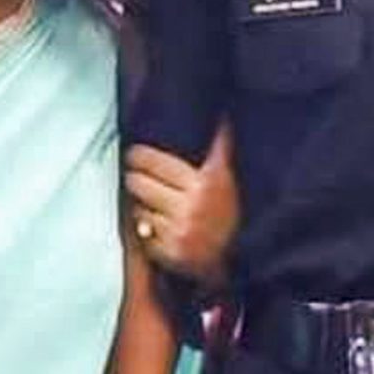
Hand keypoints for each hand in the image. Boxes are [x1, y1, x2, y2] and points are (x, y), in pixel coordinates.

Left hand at [125, 123, 239, 281]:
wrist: (239, 257)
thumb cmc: (232, 213)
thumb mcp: (228, 176)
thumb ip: (221, 146)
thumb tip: (223, 116)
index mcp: (205, 183)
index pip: (155, 162)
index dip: (139, 156)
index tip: (134, 155)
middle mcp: (191, 207)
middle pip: (139, 183)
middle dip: (136, 179)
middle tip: (137, 176)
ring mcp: (179, 232)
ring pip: (138, 209)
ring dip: (142, 206)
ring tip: (152, 204)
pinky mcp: (170, 254)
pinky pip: (143, 235)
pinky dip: (147, 231)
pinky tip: (159, 227)